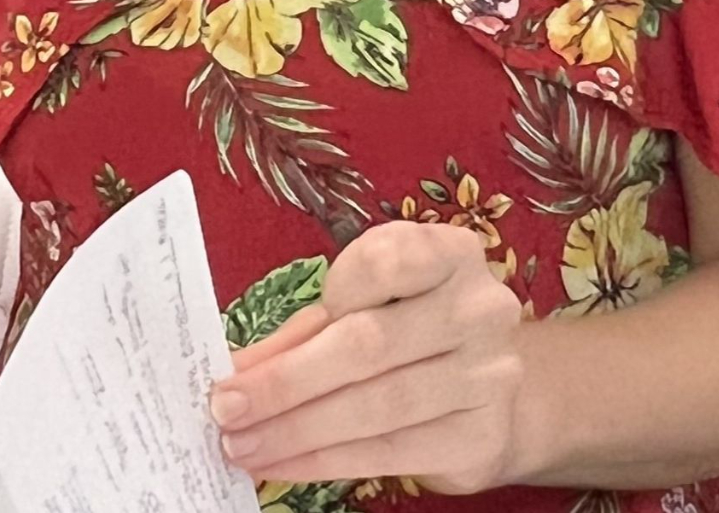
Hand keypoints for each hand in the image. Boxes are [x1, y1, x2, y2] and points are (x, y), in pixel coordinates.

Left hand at [208, 221, 526, 494]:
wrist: (492, 398)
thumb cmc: (412, 336)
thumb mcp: (366, 310)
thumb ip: (309, 331)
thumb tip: (237, 370)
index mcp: (451, 255)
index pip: (386, 261)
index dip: (329, 293)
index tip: (280, 326)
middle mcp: (481, 309)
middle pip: (370, 344)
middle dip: (285, 382)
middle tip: (226, 408)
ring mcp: (489, 376)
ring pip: (376, 405)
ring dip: (297, 431)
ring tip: (243, 446)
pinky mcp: (480, 436)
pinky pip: (390, 452)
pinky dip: (324, 461)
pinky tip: (283, 465)